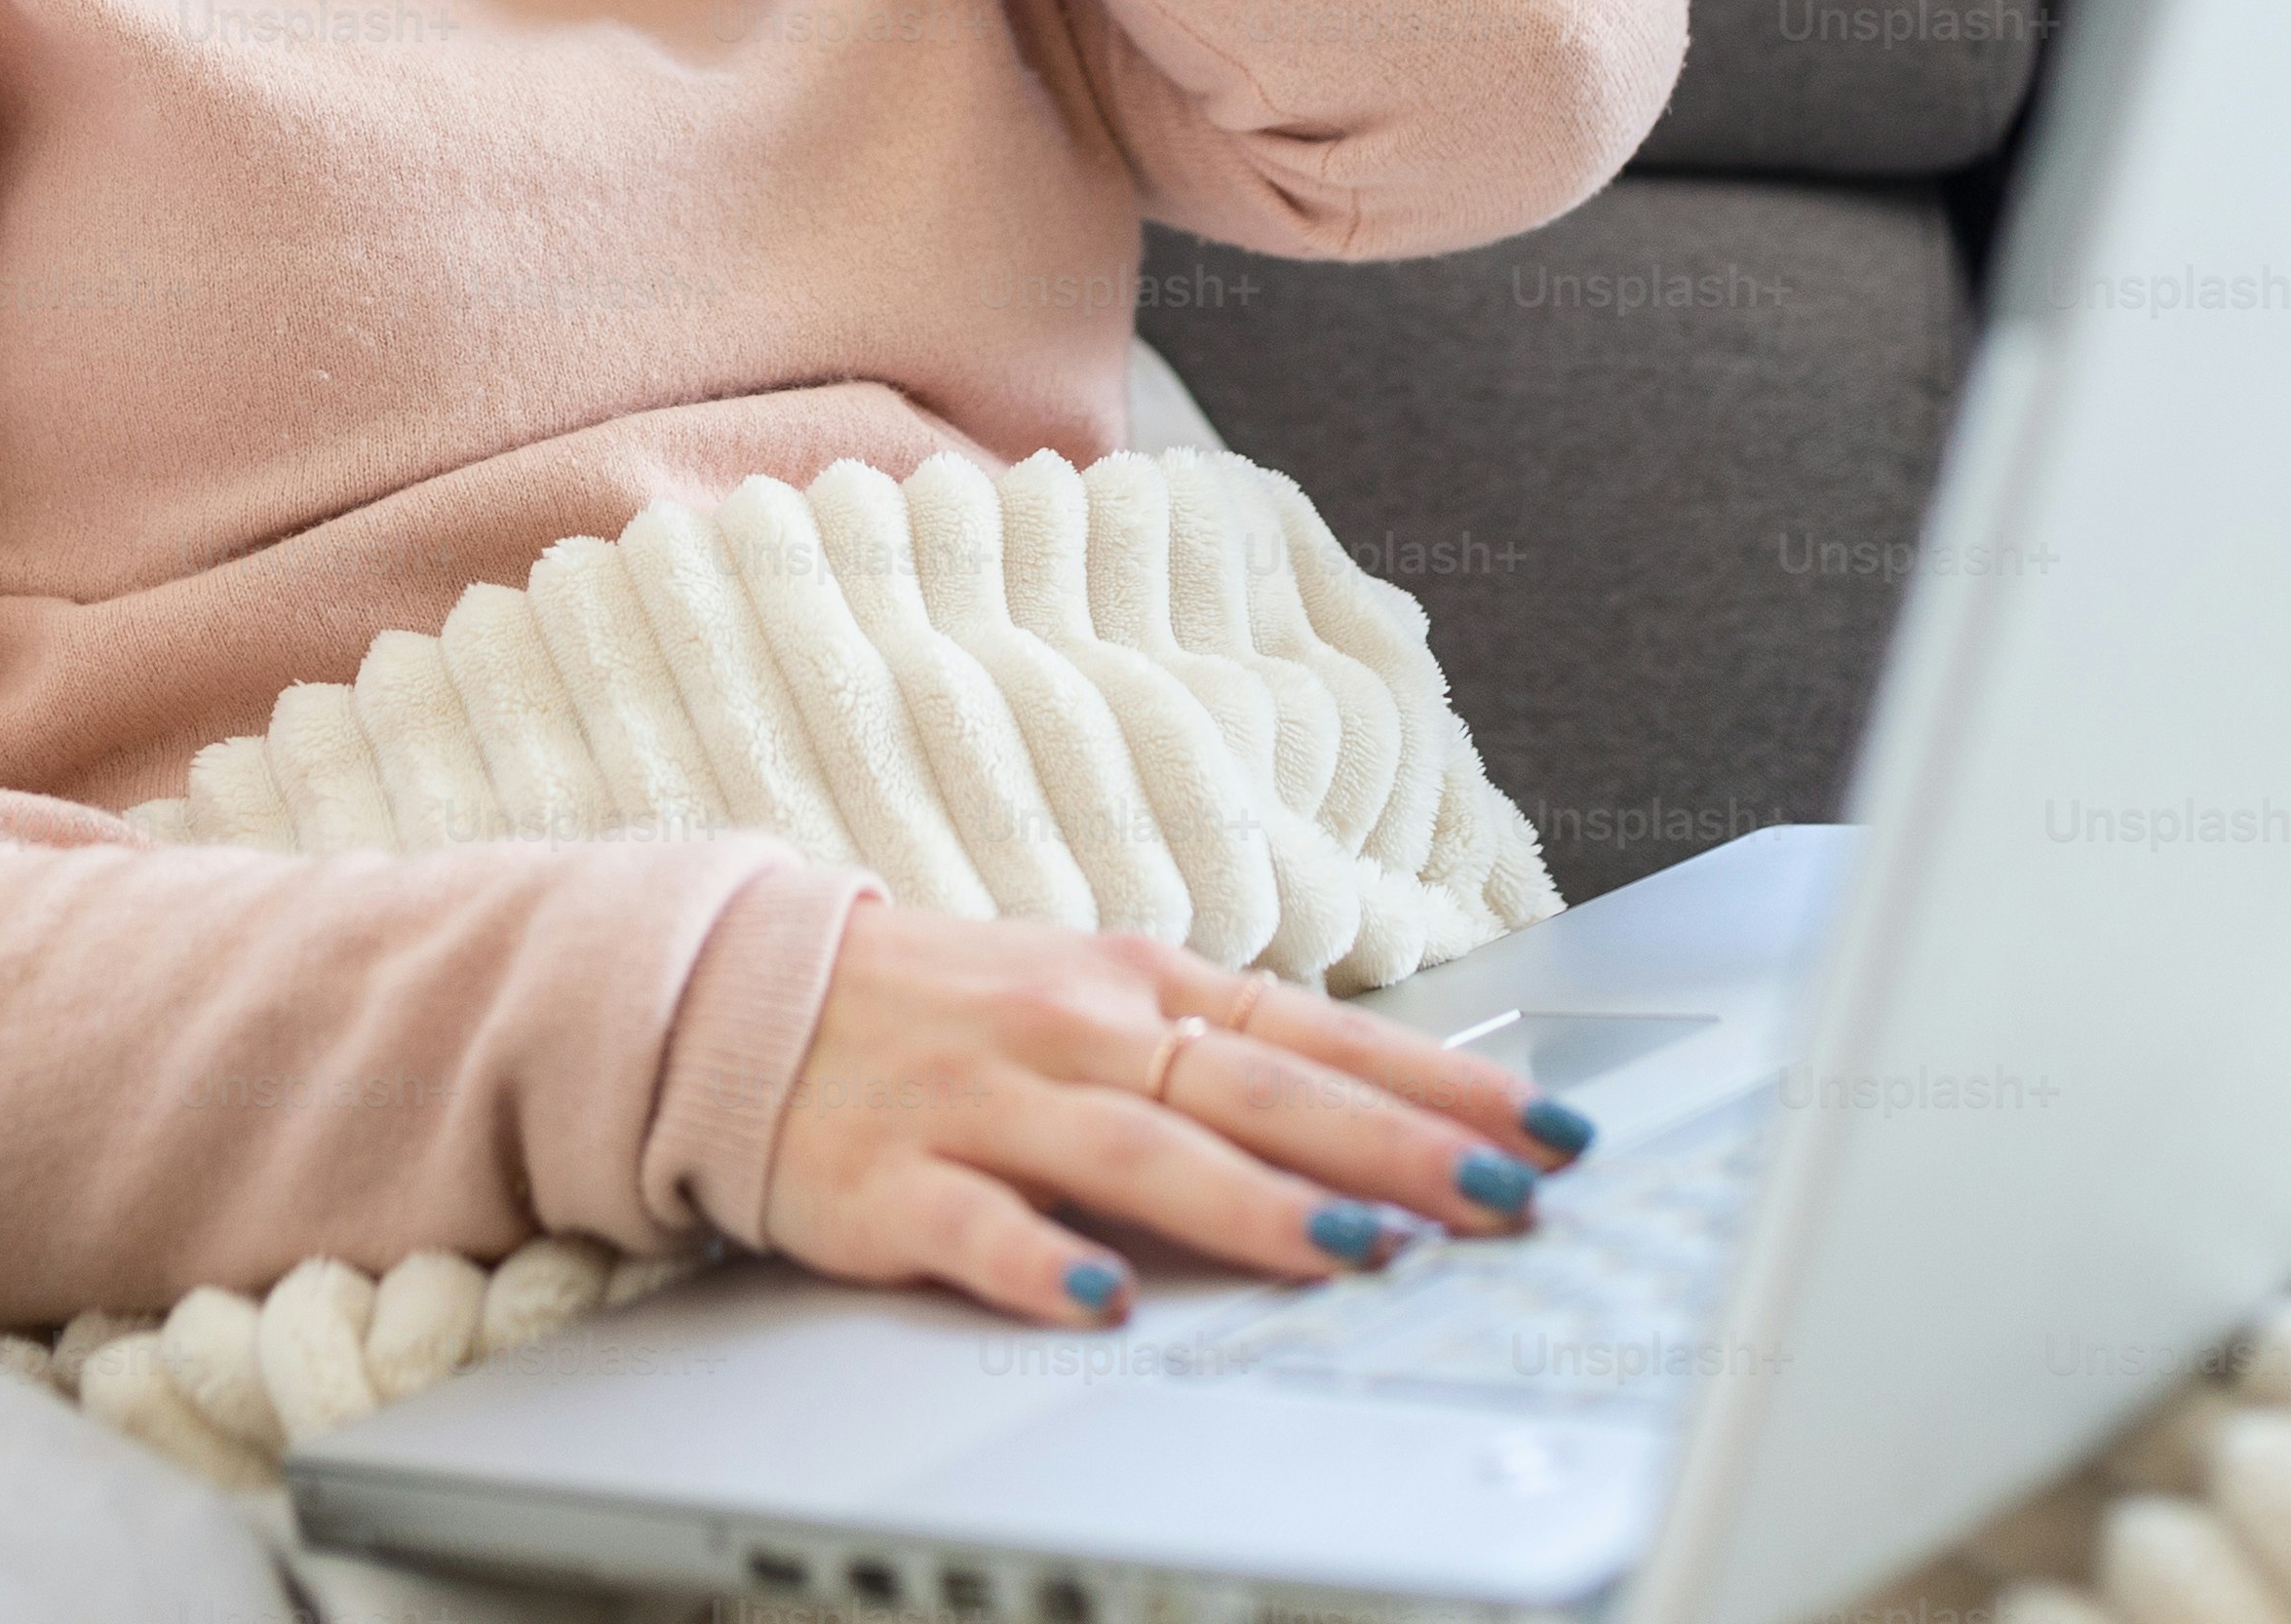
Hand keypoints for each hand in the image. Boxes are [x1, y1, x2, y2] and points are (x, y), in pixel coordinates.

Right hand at [755, 911, 1594, 1325]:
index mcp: (1139, 986)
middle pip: (1259, 1090)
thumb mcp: (1094, 1005)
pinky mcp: (887, 1180)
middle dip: (1392, 1147)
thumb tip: (1386, 1122)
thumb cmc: (948, 1015)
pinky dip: (1041, 1263)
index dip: (1439, 1083)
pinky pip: (975, 1226)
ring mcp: (983, 1102)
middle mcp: (1076, 1031)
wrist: (740, 1000)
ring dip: (1255, 1203)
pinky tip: (1104, 1304)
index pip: (1319, 1036)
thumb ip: (1220, 1059)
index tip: (1550, 1131)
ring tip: (1354, 1247)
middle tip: (1502, 1199)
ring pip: (1141, 1152)